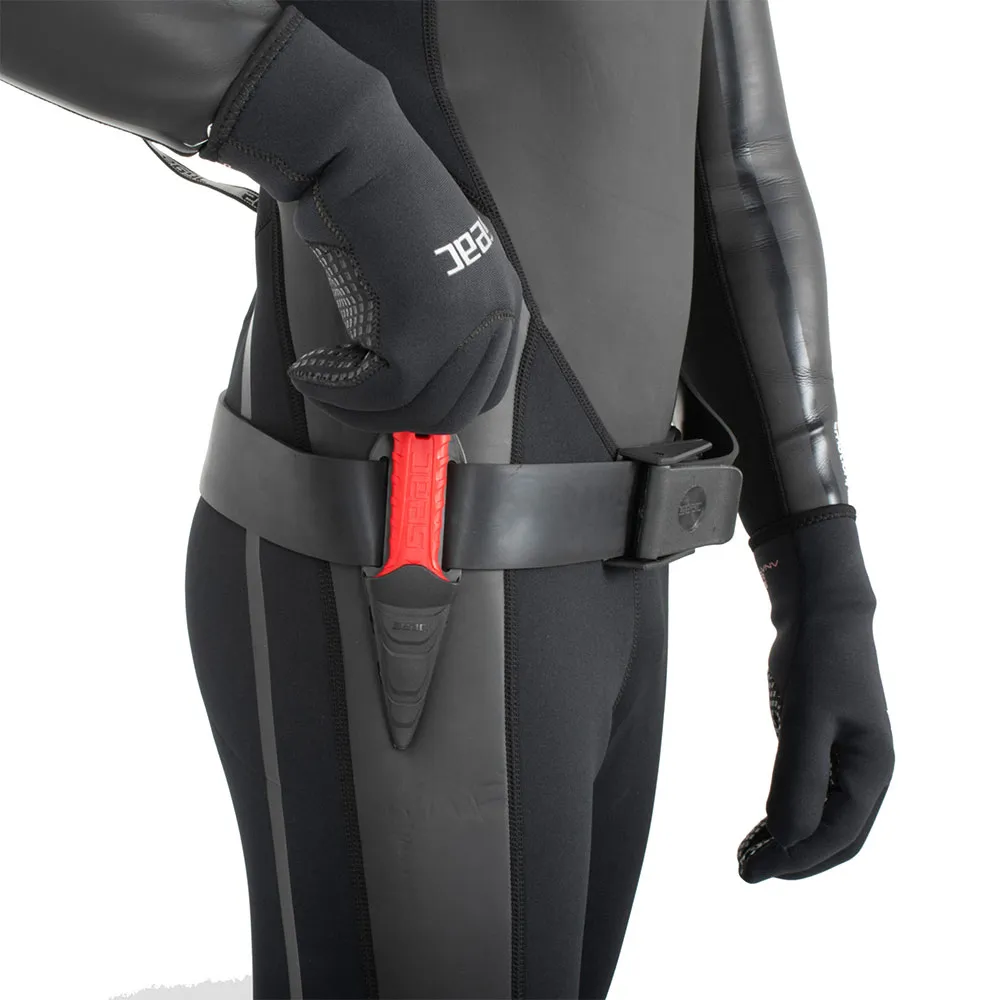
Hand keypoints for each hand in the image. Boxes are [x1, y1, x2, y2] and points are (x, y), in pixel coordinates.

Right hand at [202, 6, 522, 432]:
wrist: (354, 151)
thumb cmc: (373, 205)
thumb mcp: (419, 275)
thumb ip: (430, 327)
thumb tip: (404, 389)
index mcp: (500, 299)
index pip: (483, 389)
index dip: (430, 406)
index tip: (383, 401)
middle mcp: (496, 313)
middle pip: (454, 409)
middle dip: (392, 416)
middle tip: (342, 396)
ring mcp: (467, 322)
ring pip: (419, 409)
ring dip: (358, 409)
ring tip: (320, 379)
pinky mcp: (426, 328)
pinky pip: (384, 393)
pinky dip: (340, 395)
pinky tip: (310, 371)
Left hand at [738, 505, 893, 881]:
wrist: (820, 612)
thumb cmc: (817, 659)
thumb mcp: (805, 719)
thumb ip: (798, 778)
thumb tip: (788, 840)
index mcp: (872, 770)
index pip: (837, 835)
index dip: (796, 860)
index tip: (753, 872)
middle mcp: (866, 772)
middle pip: (834, 837)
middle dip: (793, 859)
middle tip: (745, 870)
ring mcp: (847, 761)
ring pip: (822, 820)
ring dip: (787, 842)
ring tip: (744, 856)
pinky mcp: (825, 747)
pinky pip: (811, 796)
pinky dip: (786, 816)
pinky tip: (759, 827)